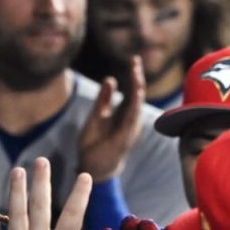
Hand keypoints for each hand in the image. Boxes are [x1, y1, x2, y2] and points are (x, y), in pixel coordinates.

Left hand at [78, 56, 144, 183]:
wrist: (92, 169)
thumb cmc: (95, 144)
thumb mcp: (96, 116)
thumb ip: (104, 99)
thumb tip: (110, 79)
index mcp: (122, 114)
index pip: (131, 90)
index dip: (132, 75)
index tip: (133, 60)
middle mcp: (129, 120)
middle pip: (136, 95)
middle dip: (136, 77)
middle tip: (135, 60)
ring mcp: (128, 129)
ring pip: (136, 105)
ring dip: (136, 89)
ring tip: (136, 73)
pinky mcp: (124, 138)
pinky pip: (131, 120)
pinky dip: (133, 106)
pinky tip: (135, 94)